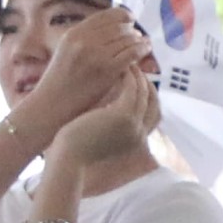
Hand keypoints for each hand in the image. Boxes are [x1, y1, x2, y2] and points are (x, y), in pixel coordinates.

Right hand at [10, 8, 154, 144]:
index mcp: (73, 34)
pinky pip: (131, 54)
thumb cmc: (61, 81)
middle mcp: (84, 40)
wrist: (53, 105)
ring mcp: (95, 55)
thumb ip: (85, 38)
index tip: (130, 19)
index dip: (121, 15)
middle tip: (139, 34)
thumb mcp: (66, 51)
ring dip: (139, 40)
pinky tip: (145, 51)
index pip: (104, 16)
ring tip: (145, 43)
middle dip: (131, 29)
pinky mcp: (107, 69)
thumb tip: (112, 28)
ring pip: (127, 39)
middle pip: (118, 26)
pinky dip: (141, 50)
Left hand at [42, 66, 160, 201]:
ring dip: (138, 76)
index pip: (154, 116)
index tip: (141, 85)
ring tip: (129, 65)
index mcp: (137, 142)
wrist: (68, 158)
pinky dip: (129, 77)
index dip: (150, 99)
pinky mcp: (123, 115)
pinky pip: (132, 89)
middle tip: (138, 70)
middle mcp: (140, 134)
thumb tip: (109, 111)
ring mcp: (134, 125)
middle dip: (148, 85)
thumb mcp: (102, 138)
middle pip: (154, 104)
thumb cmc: (78, 149)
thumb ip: (112, 127)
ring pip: (144, 93)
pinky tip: (121, 69)